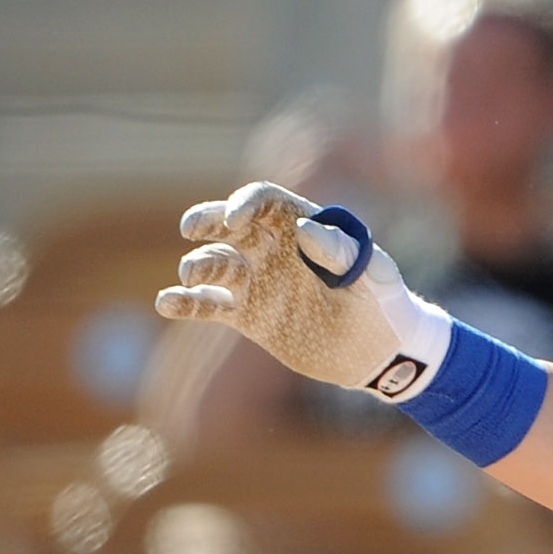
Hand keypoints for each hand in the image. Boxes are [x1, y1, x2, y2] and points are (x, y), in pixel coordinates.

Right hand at [156, 181, 450, 400]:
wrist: (381, 352)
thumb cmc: (385, 301)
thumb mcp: (376, 275)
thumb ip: (344, 252)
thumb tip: (304, 230)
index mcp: (303, 227)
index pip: (266, 201)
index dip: (246, 203)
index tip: (235, 219)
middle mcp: (274, 249)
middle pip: (229, 225)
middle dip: (206, 220)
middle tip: (191, 228)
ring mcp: (258, 281)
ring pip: (215, 264)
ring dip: (198, 265)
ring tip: (193, 276)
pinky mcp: (248, 316)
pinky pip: (208, 306)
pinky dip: (185, 303)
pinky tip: (167, 302)